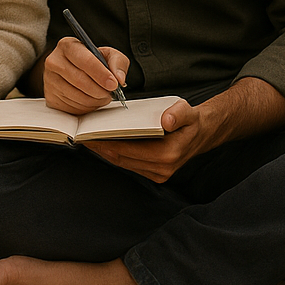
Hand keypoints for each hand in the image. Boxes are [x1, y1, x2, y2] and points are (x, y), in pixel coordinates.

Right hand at [42, 36, 127, 113]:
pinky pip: (72, 107)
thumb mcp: (107, 55)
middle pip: (80, 80)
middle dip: (100, 90)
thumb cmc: (90, 62)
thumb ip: (117, 62)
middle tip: (110, 92)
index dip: (101, 74)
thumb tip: (119, 78)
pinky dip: (86, 107)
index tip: (113, 84)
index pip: (85, 61)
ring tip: (102, 96)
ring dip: (95, 100)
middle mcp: (54, 61)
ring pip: (76, 96)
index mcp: (68, 46)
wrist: (71, 70)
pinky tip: (91, 100)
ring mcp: (49, 80)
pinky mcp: (50, 97)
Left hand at [82, 77, 284, 183]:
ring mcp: (158, 174)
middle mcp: (161, 169)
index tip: (87, 135)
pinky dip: (115, 154)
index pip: (126, 150)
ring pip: (122, 163)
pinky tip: (103, 143)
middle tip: (80, 136)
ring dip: (104, 152)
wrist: (205, 134)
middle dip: (99, 148)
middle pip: (120, 159)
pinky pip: (129, 164)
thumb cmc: (191, 120)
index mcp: (167, 154)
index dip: (104, 143)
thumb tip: (166, 121)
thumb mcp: (187, 111)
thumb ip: (178, 114)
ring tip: (87, 139)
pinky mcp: (155, 174)